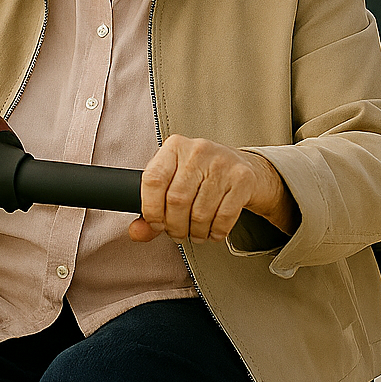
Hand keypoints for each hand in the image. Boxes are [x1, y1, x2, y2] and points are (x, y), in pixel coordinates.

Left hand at [130, 135, 297, 244]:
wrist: (244, 167)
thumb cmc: (202, 176)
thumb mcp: (173, 183)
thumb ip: (151, 209)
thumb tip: (137, 232)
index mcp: (174, 147)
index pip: (153, 179)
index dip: (151, 209)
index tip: (155, 224)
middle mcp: (197, 150)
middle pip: (177, 200)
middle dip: (174, 226)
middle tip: (177, 234)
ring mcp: (222, 163)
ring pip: (200, 212)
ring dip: (195, 232)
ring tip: (195, 234)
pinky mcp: (243, 178)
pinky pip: (224, 216)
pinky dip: (216, 231)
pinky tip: (212, 232)